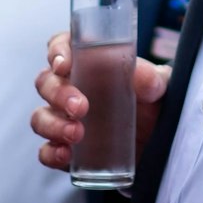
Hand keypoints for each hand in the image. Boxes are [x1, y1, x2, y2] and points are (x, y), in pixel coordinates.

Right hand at [32, 30, 169, 170]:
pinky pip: (47, 151)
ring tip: (76, 134)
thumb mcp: (160, 86)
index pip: (61, 47)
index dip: (56, 51)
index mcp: (89, 63)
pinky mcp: (69, 149)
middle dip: (58, 94)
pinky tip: (65, 155)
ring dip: (52, 125)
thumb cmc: (155, 101)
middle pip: (46, 83)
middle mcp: (71, 89)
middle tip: (81, 107)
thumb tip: (142, 76)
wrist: (161, 140)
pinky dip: (50, 153)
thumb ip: (152, 78)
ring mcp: (66, 120)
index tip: (64, 64)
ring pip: (41, 117)